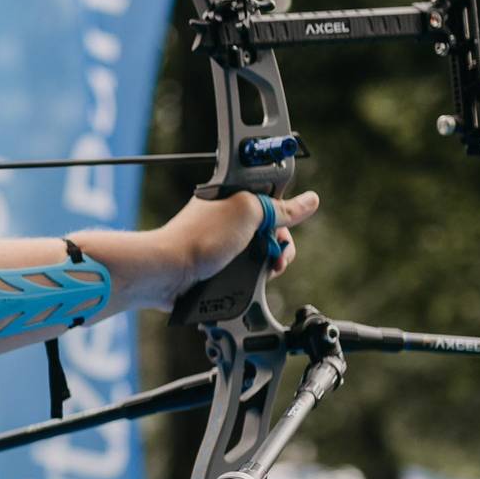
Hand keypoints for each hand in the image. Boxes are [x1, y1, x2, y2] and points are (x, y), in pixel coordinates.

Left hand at [164, 189, 320, 288]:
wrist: (170, 272)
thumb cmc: (200, 238)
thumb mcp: (248, 212)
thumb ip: (281, 207)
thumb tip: (310, 201)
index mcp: (233, 196)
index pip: (272, 201)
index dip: (283, 217)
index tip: (281, 230)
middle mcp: (229, 218)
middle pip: (271, 230)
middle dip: (279, 245)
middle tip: (275, 255)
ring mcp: (224, 243)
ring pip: (262, 253)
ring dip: (269, 264)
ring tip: (266, 272)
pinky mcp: (219, 266)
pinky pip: (248, 270)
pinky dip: (254, 277)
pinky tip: (252, 281)